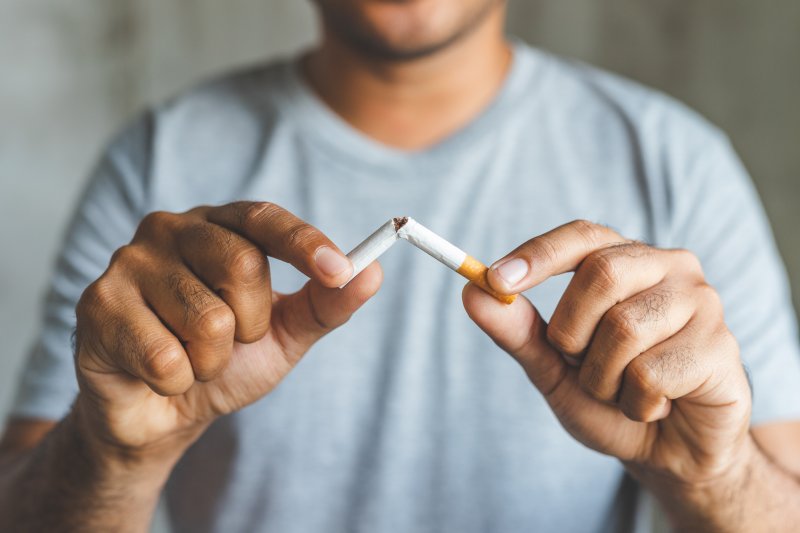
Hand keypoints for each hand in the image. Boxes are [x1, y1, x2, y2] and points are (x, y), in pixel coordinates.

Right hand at [74, 202, 381, 463]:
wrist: (163, 413)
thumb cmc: (225, 360)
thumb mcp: (285, 332)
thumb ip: (327, 303)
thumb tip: (373, 271)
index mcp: (219, 227)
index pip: (264, 218)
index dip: (305, 243)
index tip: (340, 271)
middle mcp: (170, 230)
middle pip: (242, 264)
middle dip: (251, 324)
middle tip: (230, 341)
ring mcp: (128, 263)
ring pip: (207, 319)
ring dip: (212, 360)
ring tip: (191, 358)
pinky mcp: (97, 305)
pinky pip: (165, 357)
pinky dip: (177, 381)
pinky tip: (157, 373)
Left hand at [463, 220, 751, 485]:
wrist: (668, 453)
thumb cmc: (610, 398)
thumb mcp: (553, 367)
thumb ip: (518, 331)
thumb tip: (471, 292)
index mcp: (627, 260)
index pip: (582, 236)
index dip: (538, 254)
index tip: (494, 279)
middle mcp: (669, 267)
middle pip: (601, 274)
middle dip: (571, 332)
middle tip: (580, 363)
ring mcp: (701, 302)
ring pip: (624, 329)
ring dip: (602, 378)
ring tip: (623, 391)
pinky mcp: (720, 346)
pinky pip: (651, 373)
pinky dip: (635, 403)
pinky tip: (654, 406)